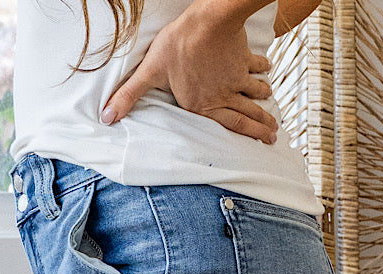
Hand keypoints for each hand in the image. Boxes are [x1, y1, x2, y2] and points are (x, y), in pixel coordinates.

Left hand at [99, 2, 277, 143]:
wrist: (208, 21)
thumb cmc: (179, 46)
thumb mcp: (150, 71)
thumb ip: (130, 95)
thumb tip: (108, 116)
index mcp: (204, 106)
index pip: (231, 125)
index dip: (248, 135)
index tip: (263, 141)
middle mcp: (224, 96)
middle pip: (247, 115)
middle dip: (262, 125)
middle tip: (275, 134)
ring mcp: (237, 77)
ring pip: (254, 92)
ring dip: (264, 99)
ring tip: (271, 106)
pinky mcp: (243, 58)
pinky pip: (256, 66)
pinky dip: (264, 69)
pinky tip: (268, 70)